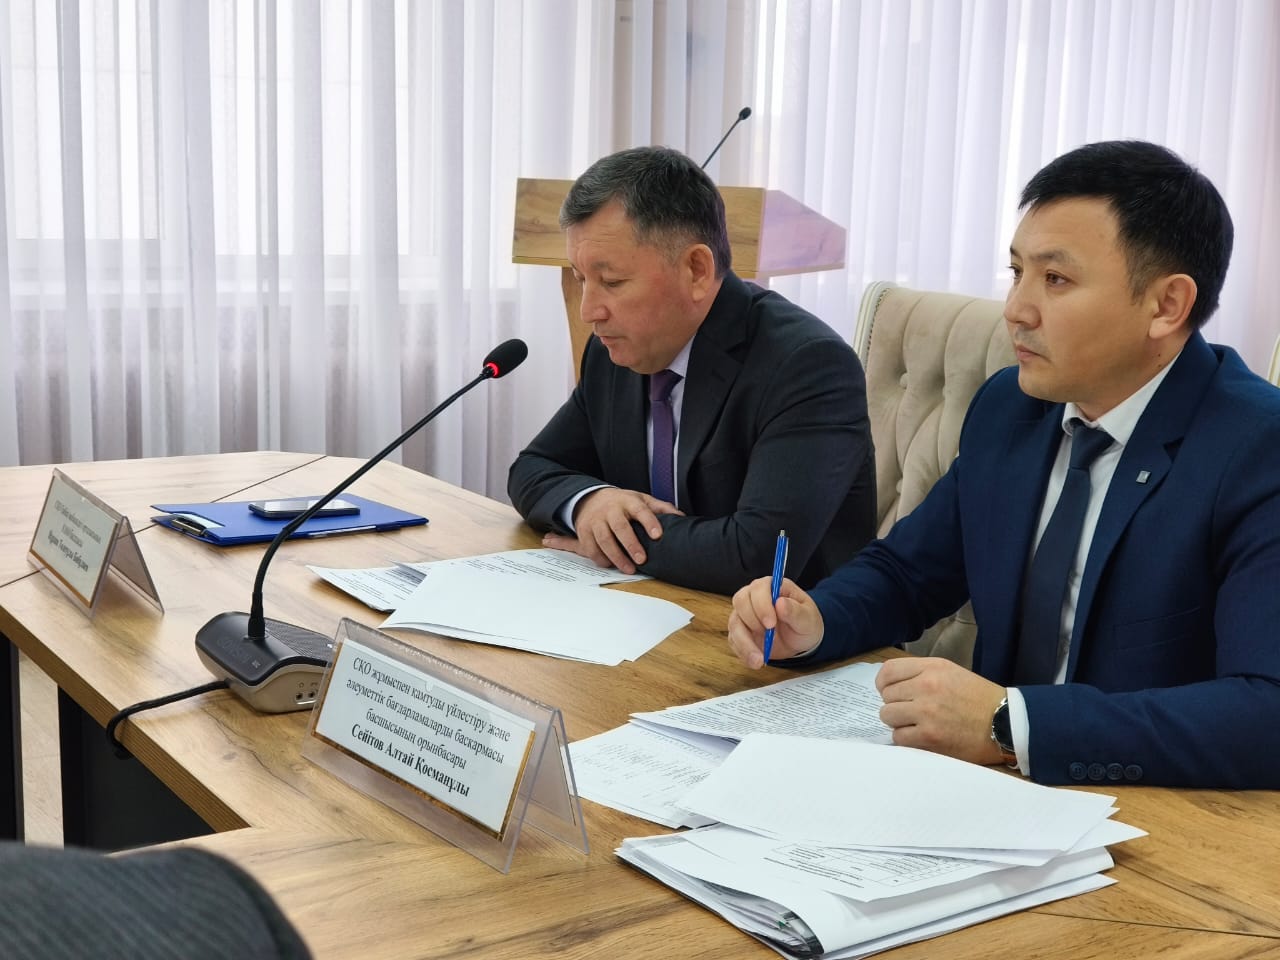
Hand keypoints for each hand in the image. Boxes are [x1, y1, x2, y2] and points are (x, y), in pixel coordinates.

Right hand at [542, 487, 681, 572]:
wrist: (590, 499)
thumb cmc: (621, 503)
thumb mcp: (640, 500)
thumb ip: (660, 508)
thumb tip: (680, 517)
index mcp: (628, 501)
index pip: (640, 510)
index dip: (650, 522)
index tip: (658, 535)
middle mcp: (610, 510)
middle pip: (620, 527)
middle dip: (631, 544)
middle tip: (642, 560)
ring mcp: (595, 521)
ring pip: (604, 540)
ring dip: (617, 557)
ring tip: (629, 569)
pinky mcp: (584, 532)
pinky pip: (592, 548)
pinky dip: (602, 559)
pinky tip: (611, 565)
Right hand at [727, 577, 823, 667]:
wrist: (801, 639)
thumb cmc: (805, 622)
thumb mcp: (808, 618)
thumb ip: (796, 611)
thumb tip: (781, 603)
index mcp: (772, 587)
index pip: (758, 588)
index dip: (761, 605)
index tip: (771, 624)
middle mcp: (754, 597)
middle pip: (740, 602)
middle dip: (752, 622)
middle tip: (768, 638)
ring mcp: (744, 614)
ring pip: (734, 623)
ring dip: (745, 643)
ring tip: (759, 660)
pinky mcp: (740, 632)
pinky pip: (734, 640)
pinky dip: (742, 652)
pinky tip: (755, 661)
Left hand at [875, 658, 1007, 764]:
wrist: (1006, 723)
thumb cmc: (978, 698)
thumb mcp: (951, 672)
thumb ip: (921, 674)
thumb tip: (890, 685)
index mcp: (932, 668)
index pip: (888, 671)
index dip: (884, 684)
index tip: (890, 692)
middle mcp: (926, 686)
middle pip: (886, 696)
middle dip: (895, 704)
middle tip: (911, 711)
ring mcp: (926, 712)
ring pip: (888, 716)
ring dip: (899, 722)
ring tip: (916, 724)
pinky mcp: (929, 737)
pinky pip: (899, 737)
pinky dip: (906, 738)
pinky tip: (921, 736)